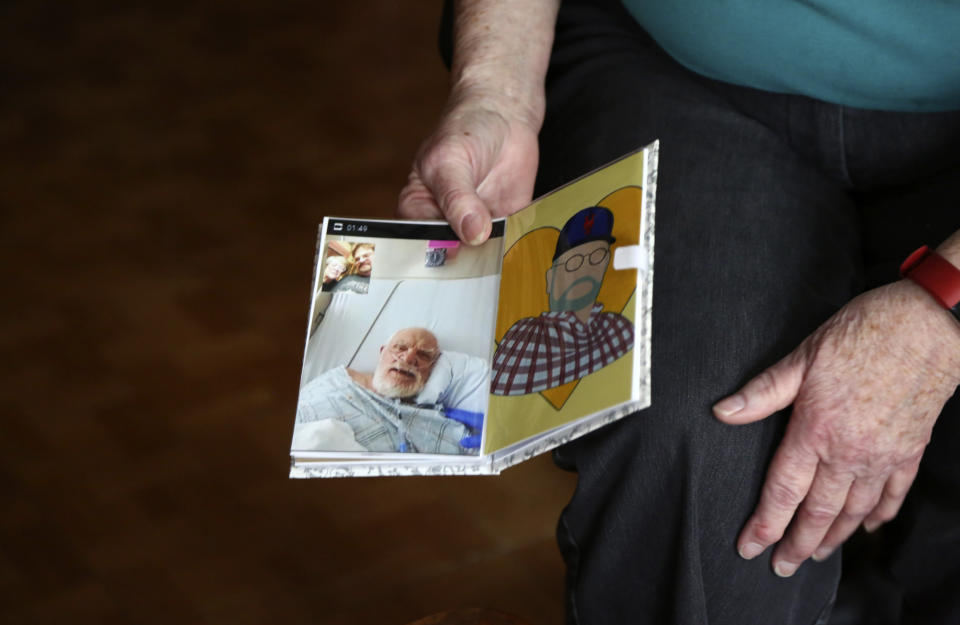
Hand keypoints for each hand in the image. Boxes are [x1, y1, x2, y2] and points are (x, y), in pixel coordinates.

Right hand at [398, 92, 539, 244]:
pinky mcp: (506, 225)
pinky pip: (512, 243)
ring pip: (484, 255)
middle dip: (469, 258)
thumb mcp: (452, 160)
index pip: (421, 242)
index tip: (456, 251)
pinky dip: (519, 245)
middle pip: (453, 255)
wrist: (505, 115)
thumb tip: (471, 233)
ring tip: (504, 243)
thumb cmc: (466, 129)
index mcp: (418, 209)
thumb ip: (458, 198)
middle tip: (484, 247)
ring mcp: (477, 226)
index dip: (437, 251)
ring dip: (496, 255)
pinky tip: (523, 240)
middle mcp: (445, 223)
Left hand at [713, 280, 959, 576]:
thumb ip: (762, 392)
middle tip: (782, 567)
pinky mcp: (909, 450)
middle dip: (796, 543)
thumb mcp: (802, 357)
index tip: (750, 546)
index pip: (782, 491)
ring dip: (833, 536)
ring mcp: (883, 456)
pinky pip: (893, 494)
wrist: (927, 327)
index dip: (764, 523)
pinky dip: (878, 515)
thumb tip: (722, 411)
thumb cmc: (864, 334)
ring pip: (854, 510)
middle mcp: (849, 452)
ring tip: (817, 554)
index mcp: (816, 431)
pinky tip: (867, 525)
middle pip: (818, 511)